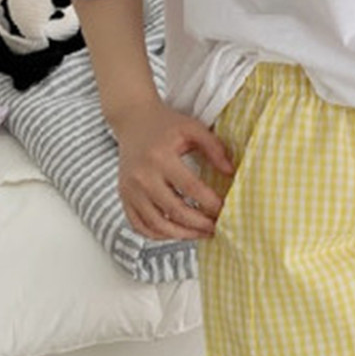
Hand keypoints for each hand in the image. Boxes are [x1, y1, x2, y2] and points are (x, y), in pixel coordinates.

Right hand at [108, 97, 234, 240]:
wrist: (133, 120)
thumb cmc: (165, 125)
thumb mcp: (192, 128)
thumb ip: (214, 148)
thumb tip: (230, 172)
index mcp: (160, 157)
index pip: (191, 188)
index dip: (211, 203)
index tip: (226, 210)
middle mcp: (142, 176)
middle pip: (175, 210)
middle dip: (200, 224)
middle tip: (217, 227)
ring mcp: (130, 189)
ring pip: (157, 225)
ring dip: (182, 234)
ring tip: (201, 234)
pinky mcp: (124, 197)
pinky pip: (139, 226)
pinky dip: (158, 235)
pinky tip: (177, 232)